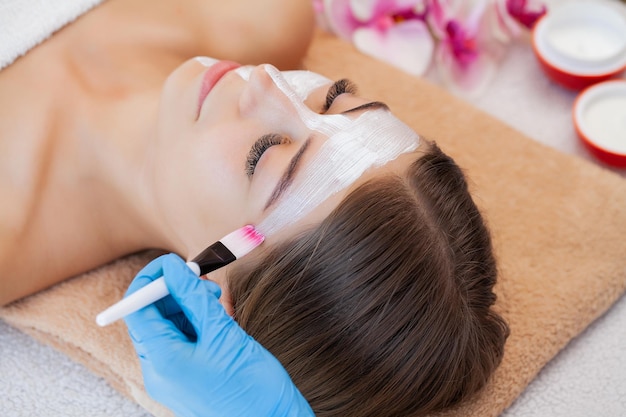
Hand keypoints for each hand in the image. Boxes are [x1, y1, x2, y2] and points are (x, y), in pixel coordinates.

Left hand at [123, 253, 313, 416]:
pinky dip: (195, 323)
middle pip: (151, 317)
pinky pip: (181, 342)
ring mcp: (172, 377)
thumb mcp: (223, 334)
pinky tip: (217, 316)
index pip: (136, 309)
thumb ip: (194, 298)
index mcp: (162, 361)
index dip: (152, 280)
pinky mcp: (186, 378)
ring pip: (168, 327)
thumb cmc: (252, 386)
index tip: (176, 263)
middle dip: (174, 291)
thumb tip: (172, 268)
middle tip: (204, 279)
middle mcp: (159, 371)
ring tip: (216, 300)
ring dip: (188, 305)